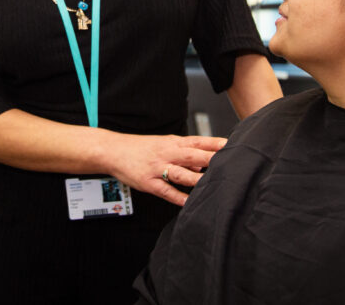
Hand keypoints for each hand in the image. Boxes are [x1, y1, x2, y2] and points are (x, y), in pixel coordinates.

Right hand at [102, 133, 226, 205]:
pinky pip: (166, 191)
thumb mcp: (164, 144)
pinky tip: (189, 202)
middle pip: (192, 155)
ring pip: (180, 174)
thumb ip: (185, 153)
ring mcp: (157, 168)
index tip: (231, 145)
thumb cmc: (141, 148)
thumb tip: (203, 163)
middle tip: (229, 162)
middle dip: (211, 159)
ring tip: (212, 183)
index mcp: (173, 142)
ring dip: (197, 179)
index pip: (198, 141)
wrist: (113, 150)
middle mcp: (167, 153)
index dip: (215, 143)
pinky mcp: (148, 183)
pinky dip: (178, 197)